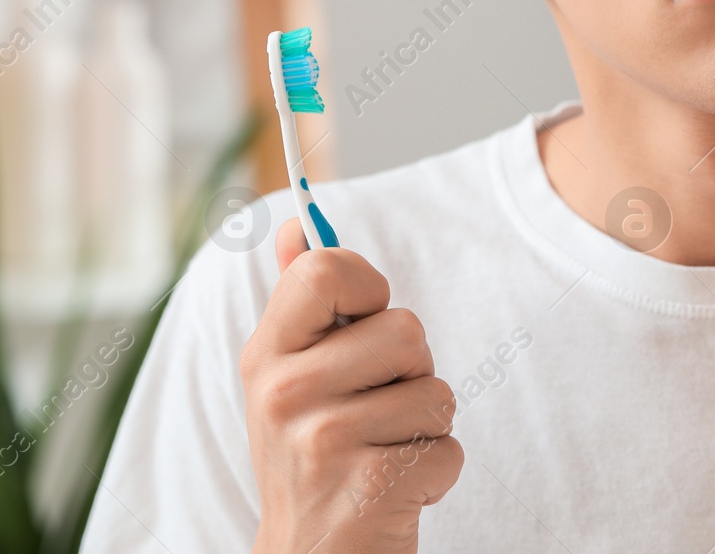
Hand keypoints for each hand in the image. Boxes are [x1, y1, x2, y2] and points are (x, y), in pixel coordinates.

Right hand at [242, 218, 462, 553]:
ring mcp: (325, 441)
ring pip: (436, 390)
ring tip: (384, 449)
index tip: (365, 318)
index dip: (367, 285)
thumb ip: (298, 300)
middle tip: (375, 409)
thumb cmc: (312, 456)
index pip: (323, 270)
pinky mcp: (371, 486)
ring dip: (426, 425)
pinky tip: (395, 489)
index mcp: (267, 354)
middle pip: (405, 330)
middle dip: (411, 372)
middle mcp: (285, 392)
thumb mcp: (289, 379)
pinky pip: (448, 445)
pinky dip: (436, 471)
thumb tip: (296, 226)